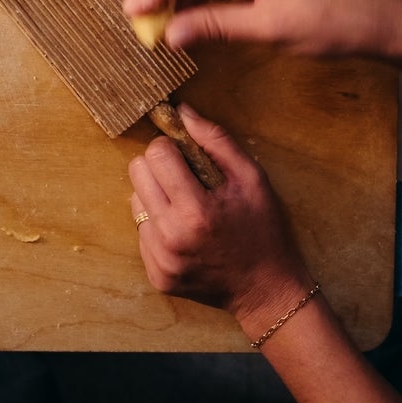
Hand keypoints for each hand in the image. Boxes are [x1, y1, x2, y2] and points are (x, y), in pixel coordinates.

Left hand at [127, 104, 314, 335]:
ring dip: (156, 197)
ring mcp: (161, 260)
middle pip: (137, 173)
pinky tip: (185, 233)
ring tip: (187, 208)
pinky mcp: (156, 275)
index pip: (156, 154)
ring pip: (134, 202)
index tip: (187, 156)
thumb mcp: (253, 179)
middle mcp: (171, 237)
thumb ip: (217, 141)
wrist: (267, 291)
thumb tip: (182, 112)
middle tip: (185, 180)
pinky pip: (141, 233)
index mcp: (196, 211)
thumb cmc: (263, 230)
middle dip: (159, 167)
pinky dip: (158, 226)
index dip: (171, 147)